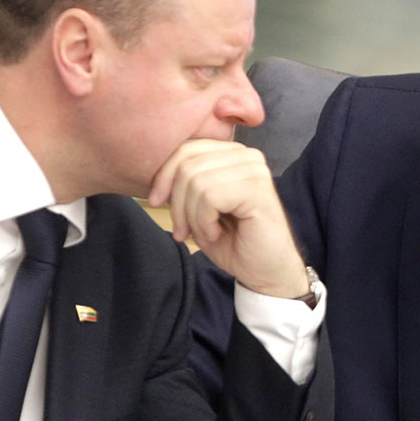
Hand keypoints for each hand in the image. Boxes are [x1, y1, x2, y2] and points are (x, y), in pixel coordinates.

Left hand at [147, 139, 308, 298]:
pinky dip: (203, 221)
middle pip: (188, 164)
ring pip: (196, 182)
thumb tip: (157, 179)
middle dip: (176, 203)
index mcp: (232, 154)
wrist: (264, 272)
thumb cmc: (233, 241)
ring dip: (192, 216)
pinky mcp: (258, 190)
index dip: (165, 175)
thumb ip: (184, 185)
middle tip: (183, 231)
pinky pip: (210, 197)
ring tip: (205, 233)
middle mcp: (246, 156)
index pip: (187, 149)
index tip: (155, 201)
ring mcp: (254, 171)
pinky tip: (215, 233)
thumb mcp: (199, 208)